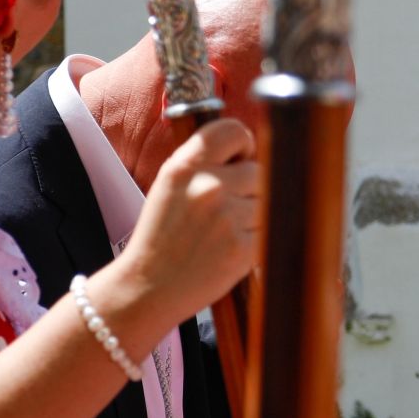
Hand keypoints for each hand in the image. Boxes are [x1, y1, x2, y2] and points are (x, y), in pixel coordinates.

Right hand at [110, 119, 260, 320]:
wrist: (148, 286)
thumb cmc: (163, 237)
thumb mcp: (171, 186)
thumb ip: (206, 164)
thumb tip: (253, 149)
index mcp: (185, 166)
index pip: (233, 131)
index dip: (243, 144)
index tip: (241, 159)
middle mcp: (207, 187)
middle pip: (259, 170)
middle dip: (251, 188)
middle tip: (229, 209)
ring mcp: (227, 218)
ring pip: (269, 200)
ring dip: (257, 214)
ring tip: (228, 230)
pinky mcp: (243, 248)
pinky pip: (270, 230)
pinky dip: (259, 239)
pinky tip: (234, 247)